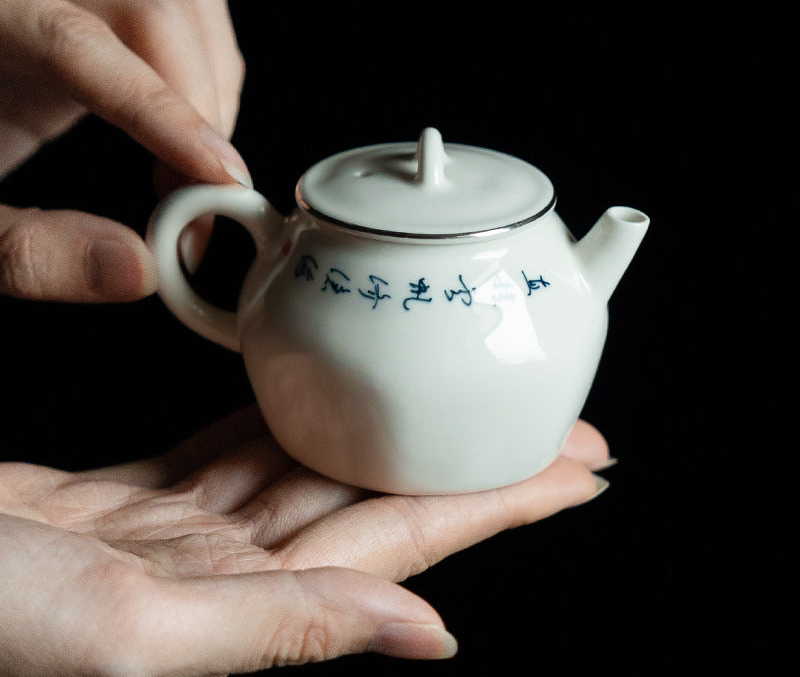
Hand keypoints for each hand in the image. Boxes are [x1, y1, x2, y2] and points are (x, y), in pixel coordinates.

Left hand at [0, 0, 248, 301]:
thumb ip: (27, 250)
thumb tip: (141, 266)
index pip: (76, 41)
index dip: (159, 110)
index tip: (218, 180)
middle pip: (152, 7)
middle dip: (201, 111)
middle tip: (205, 204)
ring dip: (214, 89)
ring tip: (193, 172)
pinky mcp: (96, 0)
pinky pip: (185, 8)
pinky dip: (208, 77)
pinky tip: (183, 139)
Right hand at [0, 405, 609, 673]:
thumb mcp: (123, 629)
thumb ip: (276, 634)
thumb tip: (429, 638)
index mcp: (241, 606)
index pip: (409, 540)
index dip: (497, 503)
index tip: (575, 470)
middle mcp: (224, 572)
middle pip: (382, 501)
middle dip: (472, 464)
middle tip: (559, 426)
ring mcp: (181, 534)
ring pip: (321, 472)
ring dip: (396, 438)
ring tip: (464, 404)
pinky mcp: (131, 500)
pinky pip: (241, 449)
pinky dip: (295, 423)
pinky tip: (330, 399)